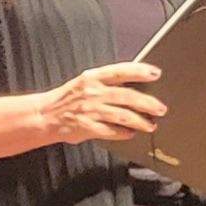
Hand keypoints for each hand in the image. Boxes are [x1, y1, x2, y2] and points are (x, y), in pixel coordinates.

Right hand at [27, 61, 164, 144]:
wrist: (44, 115)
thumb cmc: (67, 99)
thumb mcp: (85, 83)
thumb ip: (106, 83)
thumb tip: (134, 85)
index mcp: (92, 78)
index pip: (120, 71)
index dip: (139, 71)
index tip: (155, 73)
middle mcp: (93, 92)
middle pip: (127, 96)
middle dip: (148, 103)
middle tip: (161, 108)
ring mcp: (90, 111)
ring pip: (123, 115)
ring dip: (140, 121)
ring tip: (151, 125)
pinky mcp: (88, 127)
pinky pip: (112, 131)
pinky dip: (124, 133)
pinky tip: (131, 134)